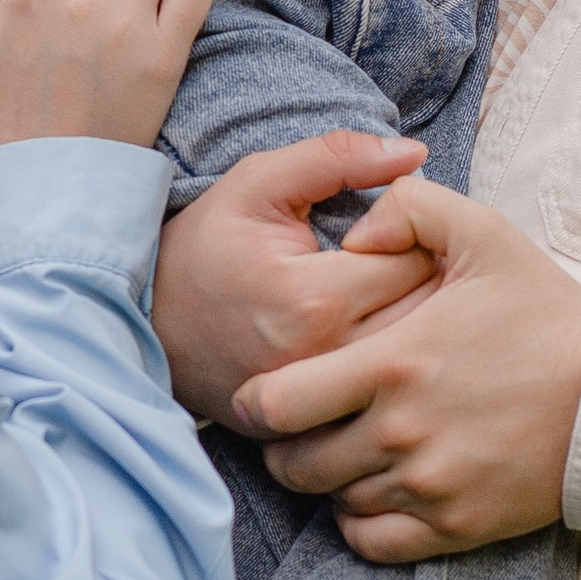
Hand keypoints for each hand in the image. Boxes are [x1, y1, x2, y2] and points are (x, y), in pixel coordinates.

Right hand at [151, 131, 438, 423]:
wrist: (149, 323)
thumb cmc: (207, 247)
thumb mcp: (259, 183)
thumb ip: (337, 157)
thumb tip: (414, 153)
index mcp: (318, 298)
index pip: (419, 260)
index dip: (420, 235)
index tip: (398, 229)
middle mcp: (328, 359)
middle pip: (431, 317)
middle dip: (431, 282)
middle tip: (405, 259)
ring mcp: (325, 402)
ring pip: (417, 360)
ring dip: (422, 326)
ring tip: (397, 297)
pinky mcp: (319, 426)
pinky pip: (385, 396)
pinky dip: (393, 368)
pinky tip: (380, 342)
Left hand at [227, 174, 580, 558]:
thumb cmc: (549, 314)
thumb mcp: (485, 235)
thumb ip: (410, 209)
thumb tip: (351, 232)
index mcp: (392, 363)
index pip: (276, 404)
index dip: (255, 402)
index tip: (265, 395)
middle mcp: (400, 433)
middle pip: (293, 463)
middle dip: (284, 446)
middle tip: (299, 427)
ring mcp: (428, 486)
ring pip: (332, 501)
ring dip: (329, 480)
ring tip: (348, 450)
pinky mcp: (456, 527)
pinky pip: (372, 544)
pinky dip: (359, 523)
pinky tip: (373, 492)